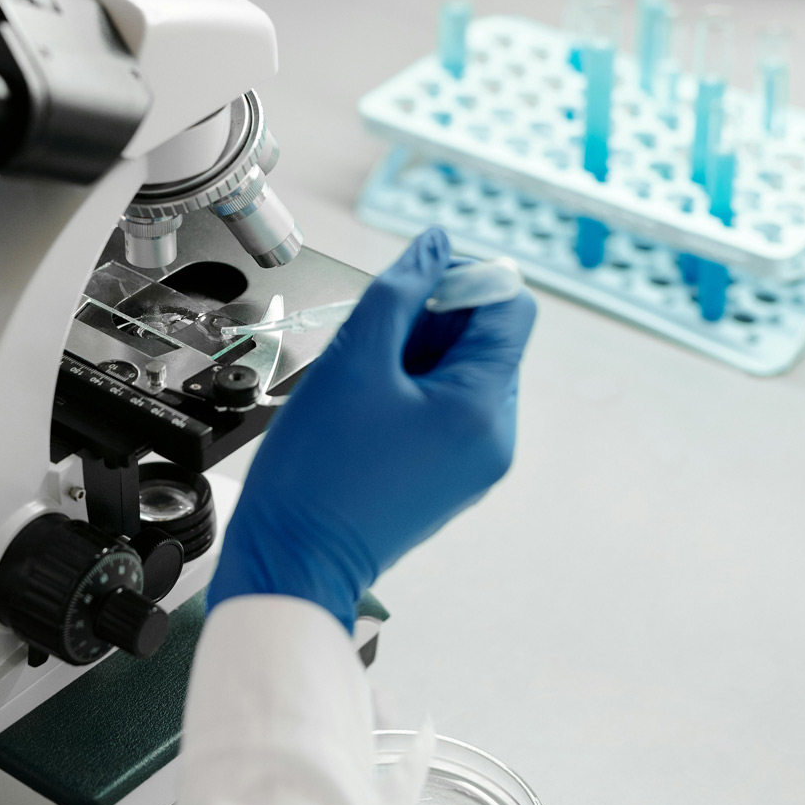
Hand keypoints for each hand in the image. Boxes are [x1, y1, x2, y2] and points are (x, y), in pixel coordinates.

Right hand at [206, 227, 537, 628]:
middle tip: (369, 340)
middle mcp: (494, 437)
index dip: (462, 277)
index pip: (510, 306)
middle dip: (429, 320)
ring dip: (412, 354)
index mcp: (484, 407)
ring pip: (458, 371)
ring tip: (359, 381)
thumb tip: (437, 245)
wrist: (294, 558)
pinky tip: (362, 408)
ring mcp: (474, 461)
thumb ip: (402, 290)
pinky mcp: (448, 476)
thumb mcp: (355, 359)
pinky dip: (407, 390)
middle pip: (484, 337)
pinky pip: (443, 408)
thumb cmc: (317, 472)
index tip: (408, 286)